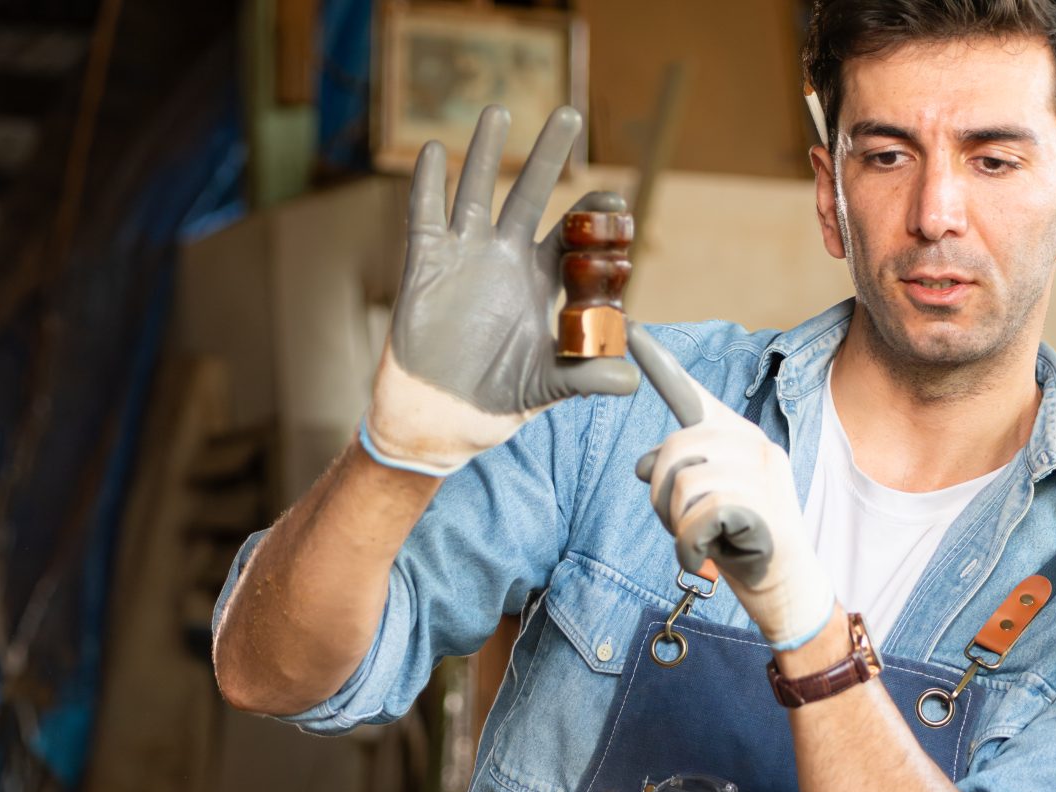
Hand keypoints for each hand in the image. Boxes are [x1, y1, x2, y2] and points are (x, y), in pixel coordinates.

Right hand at [361, 105, 639, 477]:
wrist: (443, 414)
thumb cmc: (500, 397)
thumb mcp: (551, 386)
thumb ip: (589, 376)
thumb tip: (630, 380)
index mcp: (543, 279)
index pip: (575, 231)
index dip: (595, 213)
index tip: (613, 200)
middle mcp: (507, 257)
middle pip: (531, 193)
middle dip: (549, 155)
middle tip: (569, 115)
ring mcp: (466, 257)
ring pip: (477, 192)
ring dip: (486, 153)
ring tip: (498, 112)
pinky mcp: (427, 265)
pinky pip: (425, 216)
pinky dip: (428, 185)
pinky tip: (434, 152)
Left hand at [630, 332, 837, 650]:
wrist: (785, 586)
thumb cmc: (740, 543)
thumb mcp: (698, 506)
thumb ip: (675, 479)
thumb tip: (641, 463)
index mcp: (736, 438)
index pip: (693, 397)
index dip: (660, 365)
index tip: (631, 331)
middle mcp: (752, 444)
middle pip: (673, 451)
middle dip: (662, 497)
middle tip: (685, 526)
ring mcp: (761, 474)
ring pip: (683, 487)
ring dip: (679, 527)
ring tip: (705, 542)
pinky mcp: (762, 506)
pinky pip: (698, 518)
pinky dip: (691, 548)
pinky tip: (708, 559)